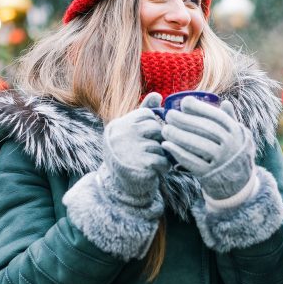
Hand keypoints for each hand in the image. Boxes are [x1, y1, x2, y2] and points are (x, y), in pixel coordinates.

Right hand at [99, 92, 169, 206]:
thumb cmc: (129, 156)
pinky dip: (164, 166)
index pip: (147, 114)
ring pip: (161, 144)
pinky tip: (155, 170)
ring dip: (162, 155)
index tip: (150, 137)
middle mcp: (120, 135)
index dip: (154, 125)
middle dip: (159, 140)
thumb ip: (144, 113)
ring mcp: (129, 149)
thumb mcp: (132, 133)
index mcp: (118, 125)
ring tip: (153, 162)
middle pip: (155, 127)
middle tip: (154, 151)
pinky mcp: (140, 165)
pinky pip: (163, 160)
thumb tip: (157, 94)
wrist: (120, 189)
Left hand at [161, 98, 254, 200]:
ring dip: (179, 136)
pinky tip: (167, 145)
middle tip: (169, 115)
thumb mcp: (239, 137)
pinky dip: (178, 153)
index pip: (217, 117)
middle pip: (206, 129)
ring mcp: (221, 161)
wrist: (238, 184)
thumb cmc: (234, 154)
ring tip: (165, 129)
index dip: (200, 108)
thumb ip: (231, 121)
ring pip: (198, 145)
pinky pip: (192, 162)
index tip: (184, 102)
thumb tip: (226, 102)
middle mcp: (231, 146)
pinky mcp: (210, 174)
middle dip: (185, 120)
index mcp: (237, 133)